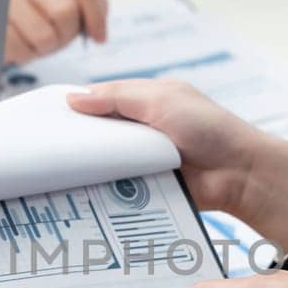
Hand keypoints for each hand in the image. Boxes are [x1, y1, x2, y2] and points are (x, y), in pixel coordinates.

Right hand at [5, 0, 107, 65]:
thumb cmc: (34, 17)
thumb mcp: (63, 5)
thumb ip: (88, 6)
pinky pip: (23, 49)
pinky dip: (26, 55)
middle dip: (66, 35)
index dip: (95, 16)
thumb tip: (99, 27)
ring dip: (45, 48)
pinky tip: (20, 45)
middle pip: (66, 11)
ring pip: (45, 34)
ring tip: (35, 41)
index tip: (98, 36)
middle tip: (57, 39)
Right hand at [68, 79, 287, 252]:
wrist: (239, 174)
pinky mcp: (151, 184)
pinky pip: (122, 184)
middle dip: (82, 138)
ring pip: (110, 159)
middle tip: (48, 146)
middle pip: (105, 131)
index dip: (81, 105)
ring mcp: (148, 157)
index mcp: (152, 99)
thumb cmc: (209, 129)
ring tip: (58, 170)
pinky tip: (82, 189)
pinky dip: (107, 186)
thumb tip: (74, 99)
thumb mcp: (161, 101)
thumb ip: (117, 98)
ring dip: (93, 164)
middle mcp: (149, 127)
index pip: (107, 98)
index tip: (52, 115)